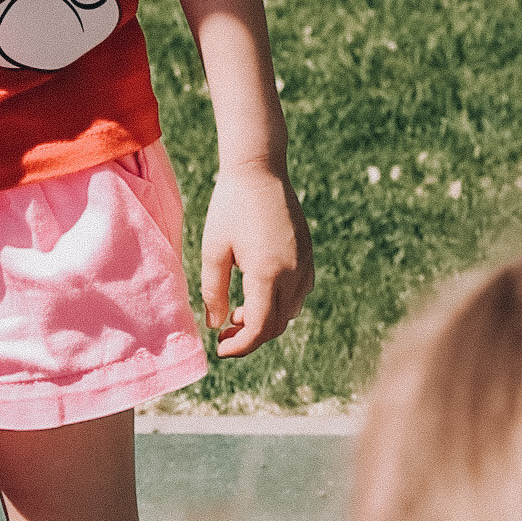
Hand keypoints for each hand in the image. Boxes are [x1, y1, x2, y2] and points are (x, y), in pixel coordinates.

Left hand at [202, 164, 313, 359]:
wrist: (260, 170)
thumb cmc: (230, 207)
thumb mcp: (214, 250)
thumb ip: (213, 291)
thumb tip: (215, 324)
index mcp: (267, 273)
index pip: (260, 328)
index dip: (240, 346)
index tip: (220, 350)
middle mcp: (293, 273)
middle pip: (276, 325)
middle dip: (250, 337)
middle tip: (223, 335)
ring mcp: (305, 265)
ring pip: (290, 312)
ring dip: (265, 321)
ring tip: (237, 313)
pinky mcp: (308, 256)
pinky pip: (299, 294)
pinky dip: (279, 305)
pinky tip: (257, 295)